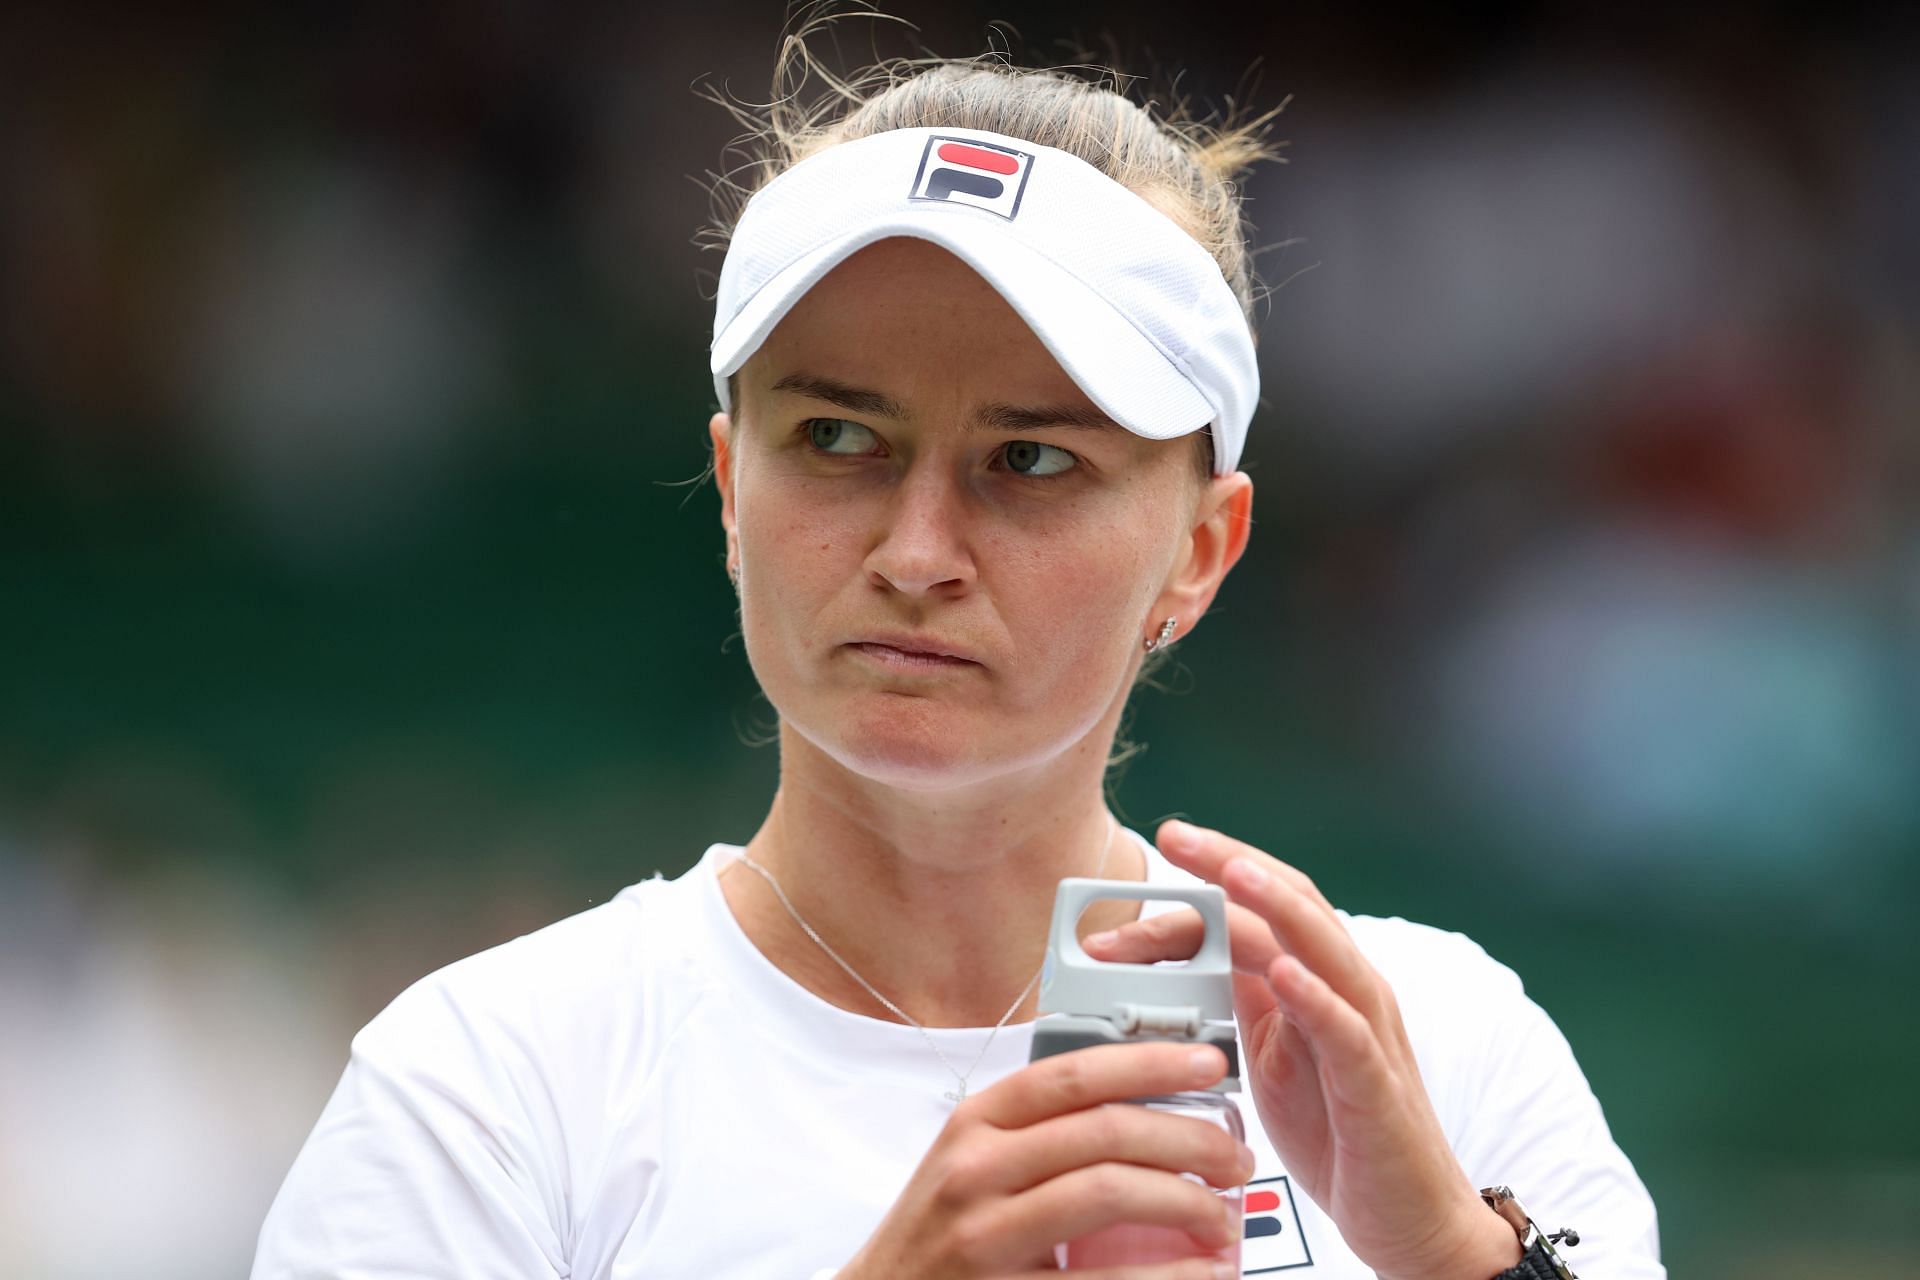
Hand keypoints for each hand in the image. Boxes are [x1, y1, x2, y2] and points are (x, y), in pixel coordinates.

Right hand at [839, 1040, 1252, 1279]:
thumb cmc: (939, 1234)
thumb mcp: (971, 1164)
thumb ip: (1038, 1132)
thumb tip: (1143, 1104)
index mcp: (976, 1123)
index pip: (1074, 1074)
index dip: (1150, 1062)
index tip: (1211, 1064)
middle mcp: (975, 1169)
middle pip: (1105, 1131)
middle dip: (1190, 1138)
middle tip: (1235, 1158)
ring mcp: (985, 1236)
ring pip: (1109, 1191)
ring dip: (1187, 1201)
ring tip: (1224, 1217)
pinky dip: (1168, 1276)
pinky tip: (1203, 1273)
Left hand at [1082, 821, 1522, 1279]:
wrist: (1406, 1216)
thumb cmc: (1338, 1130)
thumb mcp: (1271, 1051)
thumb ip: (1239, 997)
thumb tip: (1181, 954)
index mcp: (1317, 979)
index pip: (1264, 906)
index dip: (1212, 875)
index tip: (1162, 847)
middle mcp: (1347, 990)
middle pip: (1294, 905)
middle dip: (1233, 864)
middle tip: (1177, 836)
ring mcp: (1367, 1033)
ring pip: (1326, 951)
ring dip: (1277, 908)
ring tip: (1231, 874)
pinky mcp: (1376, 1087)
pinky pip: (1349, 1033)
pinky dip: (1318, 998)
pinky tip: (1285, 973)